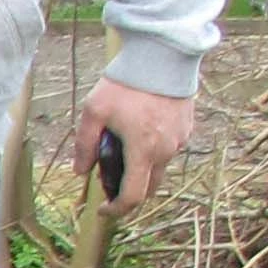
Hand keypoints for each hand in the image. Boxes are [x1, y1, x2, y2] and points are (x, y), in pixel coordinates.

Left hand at [65, 79, 193, 213]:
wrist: (162, 57)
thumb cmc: (126, 83)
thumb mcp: (94, 112)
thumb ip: (85, 144)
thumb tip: (80, 170)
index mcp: (143, 151)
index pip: (133, 197)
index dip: (116, 210)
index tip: (102, 211)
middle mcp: (166, 150)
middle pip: (149, 187)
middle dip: (129, 193)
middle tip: (109, 185)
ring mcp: (180, 139)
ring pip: (160, 168)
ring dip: (142, 171)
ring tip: (121, 155)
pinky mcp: (187, 127)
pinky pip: (169, 149)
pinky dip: (154, 152)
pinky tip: (139, 136)